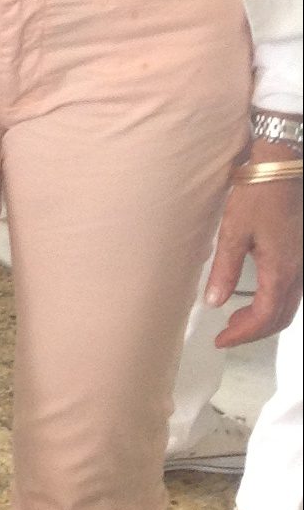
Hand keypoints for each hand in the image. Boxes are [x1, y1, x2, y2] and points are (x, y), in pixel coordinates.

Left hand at [206, 159, 301, 348]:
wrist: (282, 168)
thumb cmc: (258, 195)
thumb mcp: (234, 230)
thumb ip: (225, 268)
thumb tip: (214, 300)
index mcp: (281, 271)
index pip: (264, 318)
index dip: (242, 334)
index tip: (221, 340)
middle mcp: (298, 274)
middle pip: (280, 318)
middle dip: (254, 332)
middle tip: (227, 335)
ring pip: (289, 306)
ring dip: (265, 319)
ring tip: (238, 320)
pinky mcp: (302, 256)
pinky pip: (293, 292)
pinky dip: (276, 303)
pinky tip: (259, 298)